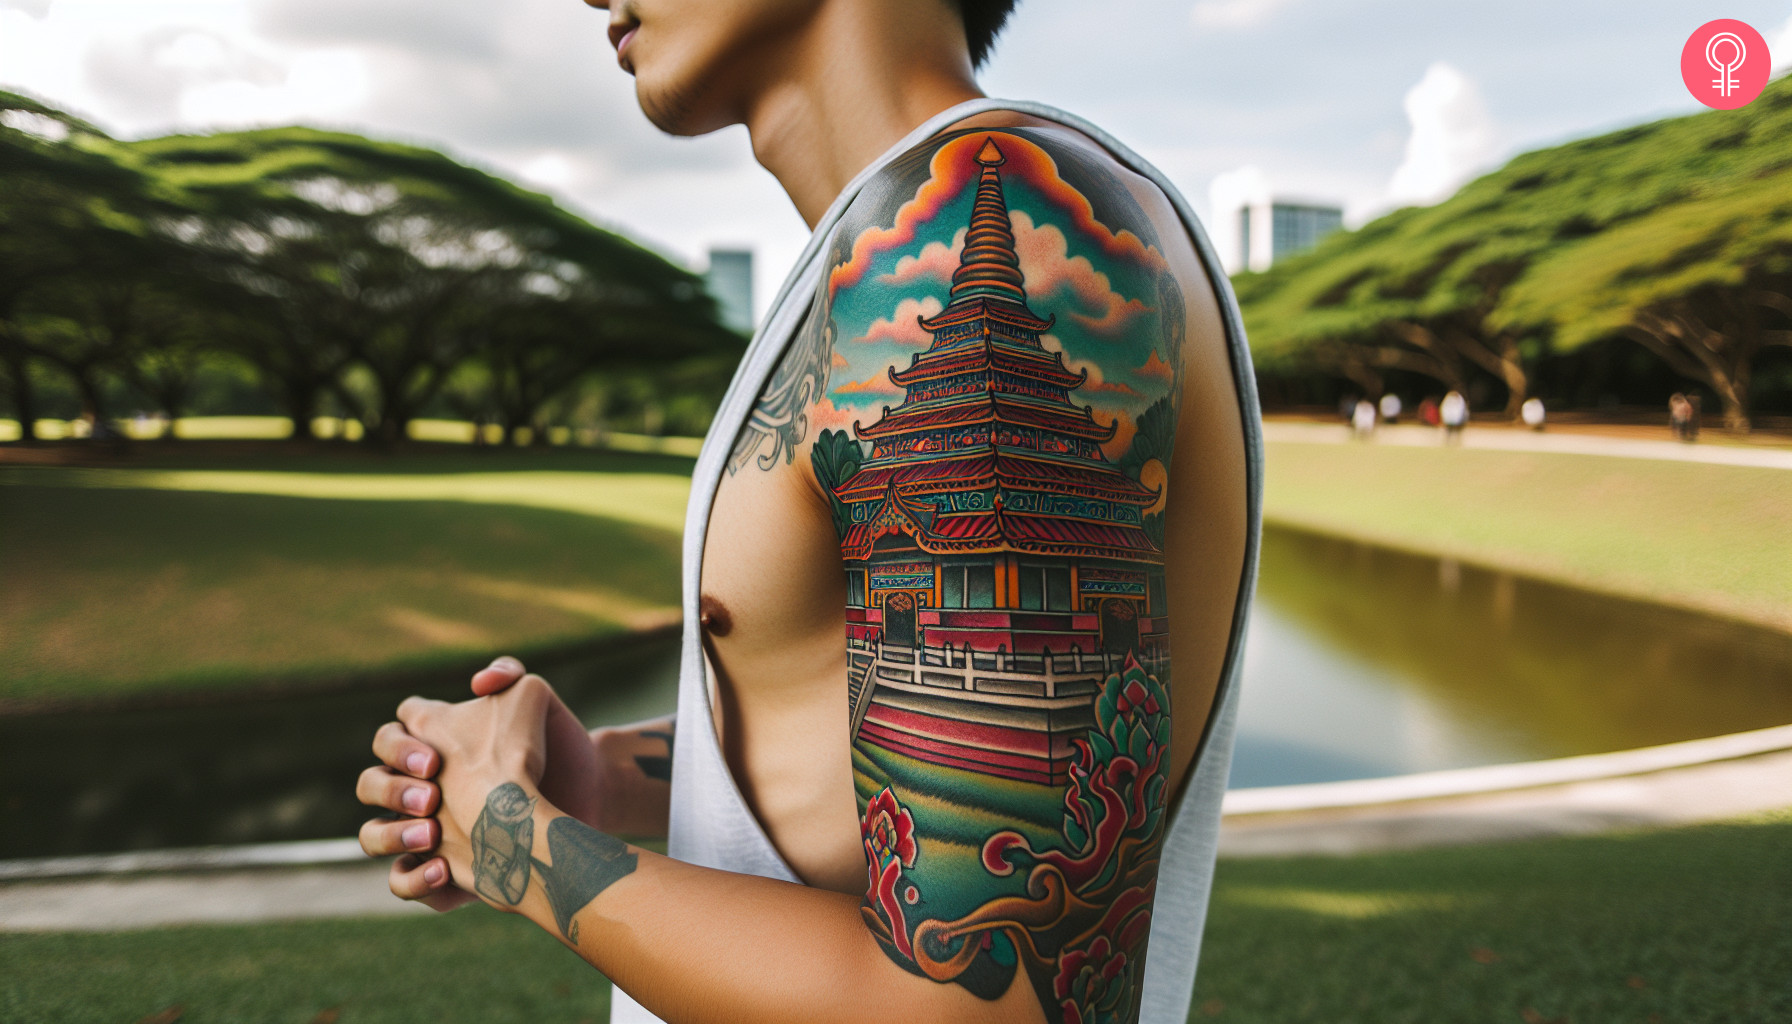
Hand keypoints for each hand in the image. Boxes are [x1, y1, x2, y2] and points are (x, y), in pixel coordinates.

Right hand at [356, 656, 602, 909]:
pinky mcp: (447, 874)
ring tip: (433, 835)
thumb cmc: (559, 749)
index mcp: (434, 745)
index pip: (390, 734)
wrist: (591, 796)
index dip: (398, 744)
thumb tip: (476, 684)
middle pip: (369, 783)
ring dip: (392, 835)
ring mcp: (430, 832)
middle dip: (390, 789)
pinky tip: (445, 870)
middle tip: (432, 798)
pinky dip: (414, 880)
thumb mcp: (538, 702)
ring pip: (373, 837)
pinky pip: (403, 884)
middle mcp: (423, 789)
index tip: (435, 759)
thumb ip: (506, 675)